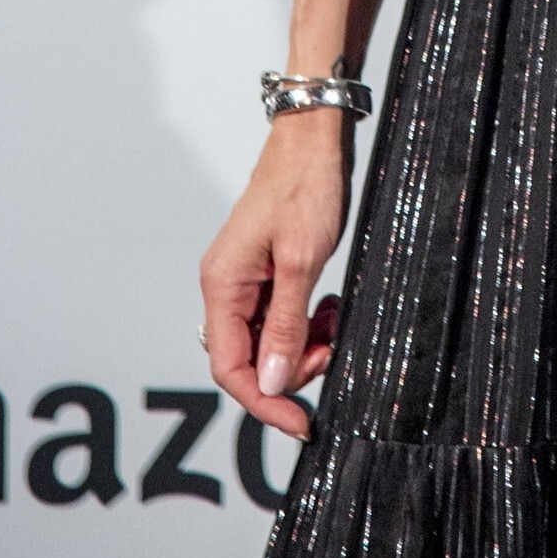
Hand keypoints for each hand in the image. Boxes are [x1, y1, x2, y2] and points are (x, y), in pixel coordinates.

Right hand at [199, 110, 352, 439]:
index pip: (230, 368)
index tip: (301, 420)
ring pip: (268, 340)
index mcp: (222, 284)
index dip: (264, 401)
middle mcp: (226, 285)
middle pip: (249, 358)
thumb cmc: (304, 185)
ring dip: (303, 345)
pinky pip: (280, 316)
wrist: (314, 137)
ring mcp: (246, 278)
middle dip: (291, 368)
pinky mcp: (267, 270)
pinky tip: (329, 307)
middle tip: (331, 350)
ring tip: (334, 321)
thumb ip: (286, 326)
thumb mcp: (302, 261)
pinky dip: (306, 322)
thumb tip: (270, 382)